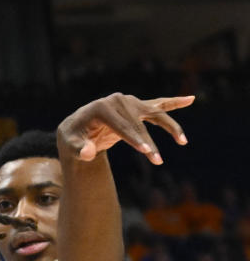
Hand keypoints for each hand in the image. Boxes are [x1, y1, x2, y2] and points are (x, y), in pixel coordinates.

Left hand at [57, 93, 192, 164]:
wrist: (77, 128)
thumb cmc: (73, 137)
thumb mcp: (70, 145)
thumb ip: (78, 149)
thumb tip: (88, 152)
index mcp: (101, 107)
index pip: (121, 125)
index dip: (133, 139)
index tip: (146, 151)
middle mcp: (117, 100)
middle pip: (138, 122)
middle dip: (148, 142)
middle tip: (157, 161)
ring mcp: (128, 102)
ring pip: (154, 113)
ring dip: (169, 127)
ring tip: (183, 141)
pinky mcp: (136, 106)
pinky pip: (158, 104)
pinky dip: (174, 102)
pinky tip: (191, 99)